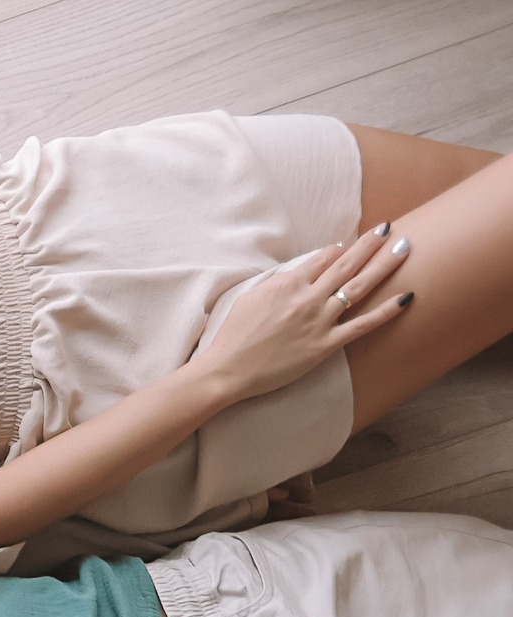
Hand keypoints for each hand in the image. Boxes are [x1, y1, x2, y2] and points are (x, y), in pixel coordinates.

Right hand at [191, 229, 413, 402]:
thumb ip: (278, 281)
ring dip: (384, 265)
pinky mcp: (324, 345)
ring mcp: (318, 321)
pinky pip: (362, 325)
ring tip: (404, 247)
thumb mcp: (250, 297)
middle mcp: (307, 298)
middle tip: (388, 228)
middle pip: (346, 264)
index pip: (322, 258)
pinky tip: (407, 296)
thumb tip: (300, 270)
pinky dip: (386, 311)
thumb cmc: (233, 335)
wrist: (227, 370)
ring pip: (359, 287)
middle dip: (370, 244)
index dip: (337, 250)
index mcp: (287, 283)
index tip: (348, 246)